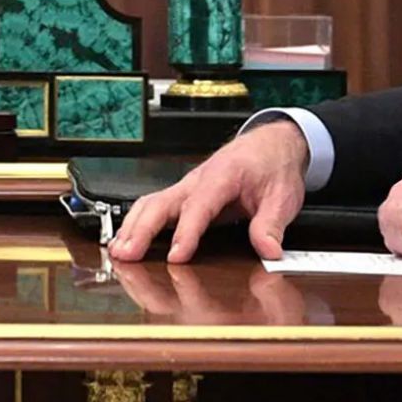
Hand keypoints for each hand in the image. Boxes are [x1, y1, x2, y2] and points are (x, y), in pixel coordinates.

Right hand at [109, 119, 309, 262]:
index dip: (186, 233)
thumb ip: (272, 224)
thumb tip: (268, 251)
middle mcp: (197, 181)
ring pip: (150, 204)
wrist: (270, 144)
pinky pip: (154, 208)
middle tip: (127, 255)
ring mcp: (186, 188)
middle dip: (141, 230)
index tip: (176, 257)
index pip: (199, 206)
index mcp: (222, 176)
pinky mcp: (183, 196)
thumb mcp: (283, 196)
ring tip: (118, 252)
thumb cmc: (272, 166)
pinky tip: (126, 241)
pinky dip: (136, 224)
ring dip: (132, 227)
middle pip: (161, 203)